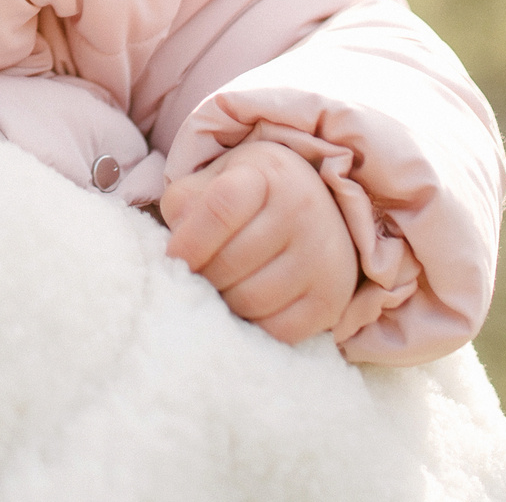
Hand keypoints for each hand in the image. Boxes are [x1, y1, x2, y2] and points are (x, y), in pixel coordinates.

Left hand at [160, 140, 357, 344]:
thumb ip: (184, 206)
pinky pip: (278, 331)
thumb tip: (177, 255)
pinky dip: (255, 326)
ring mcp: (322, 255)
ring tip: (223, 288)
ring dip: (225, 302)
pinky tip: (250, 305)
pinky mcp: (332, 297)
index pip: (220, 208)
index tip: (174, 259)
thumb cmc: (251, 195)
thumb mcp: (213, 180)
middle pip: (230, 263)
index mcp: (268, 174)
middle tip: (199, 276)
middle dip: (203, 277)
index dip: (189, 242)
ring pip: (251, 300)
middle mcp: (303, 209)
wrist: (316, 207)